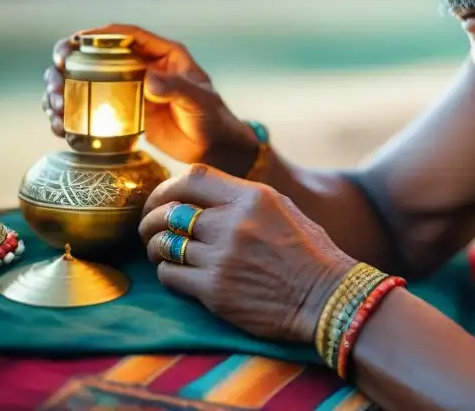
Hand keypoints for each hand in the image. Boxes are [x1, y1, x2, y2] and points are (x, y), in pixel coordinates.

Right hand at [43, 24, 255, 169]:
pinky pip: (90, 109)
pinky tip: (60, 129)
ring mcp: (129, 90)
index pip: (125, 35)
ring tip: (55, 108)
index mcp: (162, 54)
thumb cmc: (214, 120)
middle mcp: (141, 67)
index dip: (97, 35)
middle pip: (95, 56)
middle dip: (67, 64)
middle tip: (56, 81)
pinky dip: (71, 116)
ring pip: (85, 81)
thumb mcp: (199, 102)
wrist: (214, 149)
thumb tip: (149, 79)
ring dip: (63, 91)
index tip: (72, 44)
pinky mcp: (122, 114)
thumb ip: (176, 89)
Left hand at [139, 164, 355, 343]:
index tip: (162, 198)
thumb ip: (243, 198)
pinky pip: (170, 275)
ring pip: (164, 244)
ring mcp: (221, 257)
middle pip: (170, 210)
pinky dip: (166, 272)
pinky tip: (175, 273)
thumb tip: (205, 195)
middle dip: (151, 218)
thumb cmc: (309, 253)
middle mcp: (233, 222)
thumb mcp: (282, 208)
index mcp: (252, 196)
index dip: (168, 187)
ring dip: (155, 247)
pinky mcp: (214, 290)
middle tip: (148, 226)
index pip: (192, 177)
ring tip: (159, 250)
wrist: (326, 297)